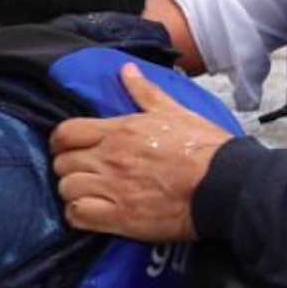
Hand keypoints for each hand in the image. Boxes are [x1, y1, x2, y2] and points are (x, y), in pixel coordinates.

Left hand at [50, 63, 235, 243]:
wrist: (225, 185)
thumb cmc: (204, 148)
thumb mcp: (173, 111)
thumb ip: (144, 91)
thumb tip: (126, 70)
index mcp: (118, 131)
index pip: (65, 132)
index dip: (61, 141)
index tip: (68, 147)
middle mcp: (110, 158)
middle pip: (61, 162)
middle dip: (68, 167)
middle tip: (83, 172)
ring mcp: (113, 188)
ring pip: (66, 189)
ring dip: (73, 191)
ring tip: (87, 193)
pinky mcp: (121, 217)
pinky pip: (78, 216)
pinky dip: (79, 215)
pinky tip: (90, 212)